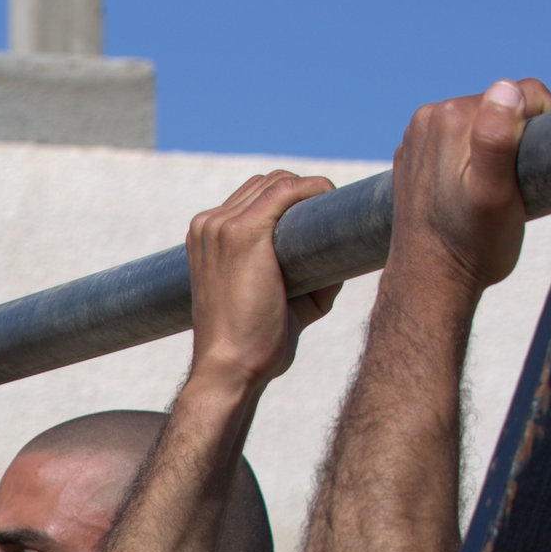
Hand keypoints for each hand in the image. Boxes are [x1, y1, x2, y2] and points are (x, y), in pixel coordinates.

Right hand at [185, 171, 342, 392]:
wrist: (230, 368)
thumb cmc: (252, 344)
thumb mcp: (272, 298)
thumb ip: (303, 274)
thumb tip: (345, 256)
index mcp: (205, 238)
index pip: (252, 196)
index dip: (289, 200)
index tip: (319, 217)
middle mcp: (208, 225)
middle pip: (266, 183)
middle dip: (302, 194)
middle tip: (334, 220)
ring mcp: (222, 227)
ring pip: (278, 183)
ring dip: (310, 191)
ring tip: (335, 216)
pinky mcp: (243, 234)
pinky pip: (285, 192)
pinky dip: (313, 189)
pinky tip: (332, 200)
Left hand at [387, 77, 550, 293]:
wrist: (430, 282)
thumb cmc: (471, 244)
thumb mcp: (496, 194)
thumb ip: (497, 139)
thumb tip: (506, 90)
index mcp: (451, 116)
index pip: (524, 94)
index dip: (545, 125)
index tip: (539, 166)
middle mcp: (428, 118)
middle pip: (501, 107)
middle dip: (518, 138)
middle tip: (512, 184)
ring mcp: (417, 136)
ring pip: (483, 123)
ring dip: (496, 148)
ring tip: (490, 190)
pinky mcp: (415, 155)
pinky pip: (459, 140)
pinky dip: (472, 159)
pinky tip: (467, 191)